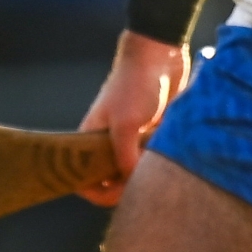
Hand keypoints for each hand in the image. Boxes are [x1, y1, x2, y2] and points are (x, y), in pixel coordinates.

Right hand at [76, 30, 190, 207]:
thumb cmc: (134, 86)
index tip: (117, 195)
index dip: (96, 193)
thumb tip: (133, 183)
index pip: (83, 179)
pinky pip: (153, 158)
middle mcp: (109, 142)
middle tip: (143, 183)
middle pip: (111, 181)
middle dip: (126, 188)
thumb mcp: (125, 125)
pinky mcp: (152, 134)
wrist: (159, 55)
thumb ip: (125, 158)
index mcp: (91, 139)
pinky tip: (168, 153)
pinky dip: (160, 161)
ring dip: (146, 173)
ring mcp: (131, 139)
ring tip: (156, 162)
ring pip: (135, 171)